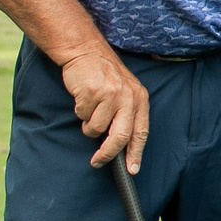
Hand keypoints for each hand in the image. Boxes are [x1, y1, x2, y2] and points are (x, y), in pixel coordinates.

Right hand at [60, 46, 149, 171]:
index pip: (141, 132)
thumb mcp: (125, 91)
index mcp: (139, 98)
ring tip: (89, 110)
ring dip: (88, 126)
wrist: (85, 50)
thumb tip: (122, 147)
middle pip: (120, 137)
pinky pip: (82, 115)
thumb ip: (126, 114)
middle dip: (107, 154)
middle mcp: (128, 97)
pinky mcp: (92, 92)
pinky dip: (79, 111)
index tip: (132, 170)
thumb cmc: (104, 74)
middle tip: (97, 161)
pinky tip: (82, 97)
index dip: (136, 153)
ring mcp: (110, 94)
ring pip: (96, 129)